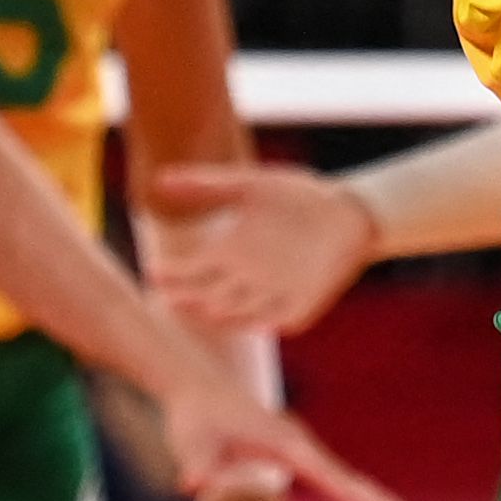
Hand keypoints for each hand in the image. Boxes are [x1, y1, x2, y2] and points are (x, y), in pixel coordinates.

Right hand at [142, 158, 386, 338]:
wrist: (348, 209)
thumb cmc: (296, 197)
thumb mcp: (249, 186)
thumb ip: (206, 185)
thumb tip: (158, 179)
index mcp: (229, 254)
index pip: (191, 271)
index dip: (173, 275)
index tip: (152, 271)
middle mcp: (246, 280)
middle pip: (210, 296)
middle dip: (191, 300)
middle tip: (172, 299)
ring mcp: (274, 294)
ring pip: (241, 312)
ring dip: (225, 312)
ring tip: (207, 307)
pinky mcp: (304, 303)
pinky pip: (282, 317)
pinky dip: (269, 319)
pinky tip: (255, 321)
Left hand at [156, 366, 410, 500]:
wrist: (194, 385)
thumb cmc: (194, 415)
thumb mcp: (191, 441)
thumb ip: (197, 465)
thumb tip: (194, 483)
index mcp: (283, 443)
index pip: (328, 478)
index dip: (356, 499)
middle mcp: (296, 444)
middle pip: (341, 476)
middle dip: (371, 499)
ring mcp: (293, 446)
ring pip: (334, 474)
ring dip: (360, 495)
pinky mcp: (285, 449)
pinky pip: (321, 473)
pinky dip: (342, 488)